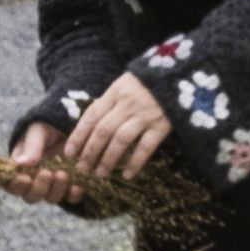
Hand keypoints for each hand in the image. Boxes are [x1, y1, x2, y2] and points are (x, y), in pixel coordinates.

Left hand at [62, 76, 171, 200]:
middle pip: (103, 131)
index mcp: (115, 92)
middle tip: (82, 169)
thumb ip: (109, 102)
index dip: (78, 136)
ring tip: (100, 174)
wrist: (180, 75)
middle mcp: (127, 104)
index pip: (91, 116)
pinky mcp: (162, 125)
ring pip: (120, 140)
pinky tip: (127, 175)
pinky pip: (145, 147)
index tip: (69, 153)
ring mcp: (145, 115)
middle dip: (90, 152)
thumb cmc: (149, 82)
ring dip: (108, 160)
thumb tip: (89, 126)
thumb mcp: (125, 84)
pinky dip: (135, 162)